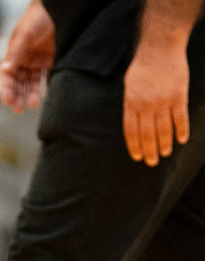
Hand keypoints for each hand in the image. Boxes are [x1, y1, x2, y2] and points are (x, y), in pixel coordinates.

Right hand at [0, 1, 54, 112]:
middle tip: (17, 109)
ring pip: (31, 82)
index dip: (6, 88)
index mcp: (14, 54)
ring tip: (31, 105)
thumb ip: (15, 53)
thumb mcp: (23, 35)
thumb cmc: (36, 18)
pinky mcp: (51, 60)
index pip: (8, 75)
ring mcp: (37, 61)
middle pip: (18, 82)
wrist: (58, 9)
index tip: (7, 100)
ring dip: (30, 94)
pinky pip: (46, 77)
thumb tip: (4, 70)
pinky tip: (43, 97)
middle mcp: (24, 60)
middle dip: (17, 95)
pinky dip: (44, 87)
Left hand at [123, 44, 189, 165]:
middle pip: (147, 134)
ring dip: (164, 144)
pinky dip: (181, 130)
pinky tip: (181, 140)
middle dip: (149, 150)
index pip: (131, 131)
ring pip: (164, 129)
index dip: (134, 146)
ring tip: (165, 154)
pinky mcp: (178, 96)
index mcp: (131, 103)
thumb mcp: (129, 86)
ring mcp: (163, 101)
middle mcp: (146, 105)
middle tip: (151, 162)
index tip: (137, 157)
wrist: (160, 48)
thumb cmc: (142, 66)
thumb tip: (133, 123)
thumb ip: (131, 104)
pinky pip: (180, 118)